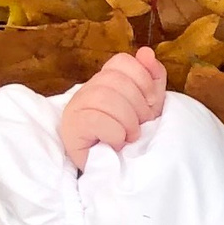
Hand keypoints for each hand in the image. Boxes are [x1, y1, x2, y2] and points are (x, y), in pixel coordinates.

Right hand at [58, 47, 166, 170]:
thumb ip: (152, 78)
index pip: (122, 61)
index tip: (151, 103)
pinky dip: (114, 134)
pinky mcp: (71, 128)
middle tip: (139, 126)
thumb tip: (146, 52)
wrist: (120, 172)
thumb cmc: (133, 137)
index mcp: (106, 81)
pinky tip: (115, 144)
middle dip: (138, 107)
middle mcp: (87, 90)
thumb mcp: (150, 105)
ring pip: (105, 97)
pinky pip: (96, 119)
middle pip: (116, 80)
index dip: (143, 80)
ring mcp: (75, 107)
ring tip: (128, 137)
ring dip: (127, 123)